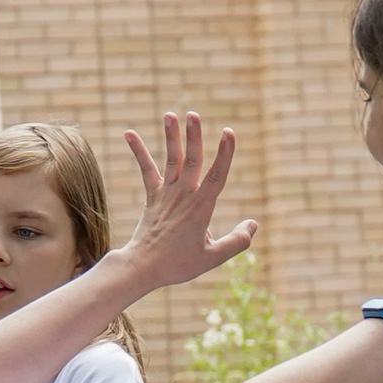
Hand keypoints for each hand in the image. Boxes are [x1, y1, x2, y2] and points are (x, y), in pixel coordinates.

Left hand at [119, 112, 257, 290]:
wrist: (142, 267)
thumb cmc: (178, 265)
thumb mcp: (213, 258)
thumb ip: (237, 241)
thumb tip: (253, 224)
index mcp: (201, 208)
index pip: (216, 175)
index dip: (224, 154)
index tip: (228, 133)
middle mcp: (183, 196)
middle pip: (192, 161)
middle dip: (194, 136)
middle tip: (193, 115)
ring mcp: (166, 194)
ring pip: (172, 160)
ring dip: (172, 136)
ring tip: (170, 114)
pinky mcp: (152, 197)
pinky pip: (147, 170)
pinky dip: (139, 151)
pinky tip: (129, 133)